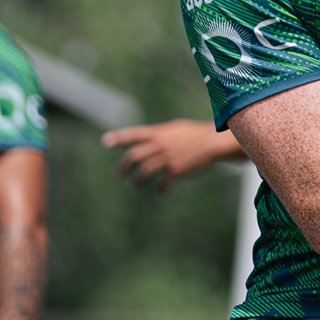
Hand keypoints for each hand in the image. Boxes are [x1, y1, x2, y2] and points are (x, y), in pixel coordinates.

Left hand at [101, 120, 242, 191]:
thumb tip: (148, 141)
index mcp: (159, 133)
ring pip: (144, 172)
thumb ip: (160, 135)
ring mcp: (167, 159)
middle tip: (120, 172)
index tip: (105, 141)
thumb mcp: (175, 129)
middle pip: (134, 156)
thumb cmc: (196, 134)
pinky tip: (161, 190)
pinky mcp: (176, 171)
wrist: (213, 143)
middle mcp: (160, 145)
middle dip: (124, 166)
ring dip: (137, 180)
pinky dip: (160, 188)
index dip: (118, 138)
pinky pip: (162, 183)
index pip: (134, 134)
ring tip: (135, 184)